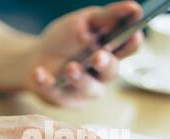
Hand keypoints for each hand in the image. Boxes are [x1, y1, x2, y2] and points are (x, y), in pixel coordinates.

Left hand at [25, 1, 142, 106]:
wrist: (36, 57)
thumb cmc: (66, 40)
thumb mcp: (84, 22)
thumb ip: (106, 17)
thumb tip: (133, 8)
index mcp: (112, 52)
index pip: (128, 48)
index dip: (132, 43)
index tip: (133, 35)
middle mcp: (102, 74)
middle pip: (111, 71)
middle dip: (105, 64)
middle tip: (98, 55)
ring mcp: (84, 90)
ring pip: (88, 88)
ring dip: (79, 77)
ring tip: (70, 67)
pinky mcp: (64, 99)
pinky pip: (56, 92)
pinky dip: (46, 82)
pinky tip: (39, 72)